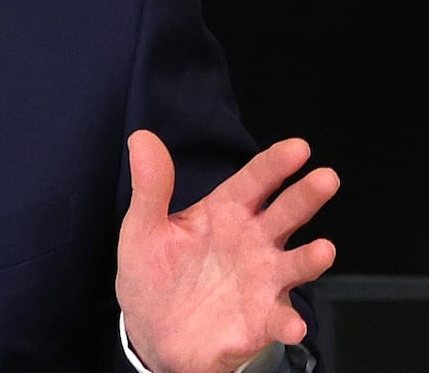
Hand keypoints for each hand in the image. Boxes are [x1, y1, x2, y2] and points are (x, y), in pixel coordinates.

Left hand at [116, 129, 339, 372]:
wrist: (153, 331)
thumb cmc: (154, 270)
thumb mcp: (144, 228)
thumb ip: (151, 186)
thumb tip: (142, 136)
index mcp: (225, 213)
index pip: (254, 181)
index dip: (275, 164)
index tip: (298, 147)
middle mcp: (253, 242)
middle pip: (285, 214)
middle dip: (305, 196)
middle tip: (326, 178)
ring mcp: (263, 280)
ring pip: (295, 264)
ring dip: (310, 258)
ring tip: (324, 250)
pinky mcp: (262, 320)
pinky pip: (280, 319)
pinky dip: (288, 322)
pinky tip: (292, 325)